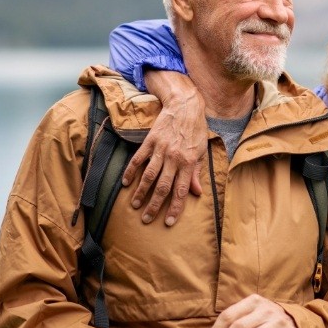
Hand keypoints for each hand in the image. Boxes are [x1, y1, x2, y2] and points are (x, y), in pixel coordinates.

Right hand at [121, 70, 206, 225]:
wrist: (185, 105)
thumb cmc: (196, 129)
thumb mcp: (202, 151)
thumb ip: (196, 173)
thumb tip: (197, 193)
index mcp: (189, 163)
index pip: (181, 191)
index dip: (175, 208)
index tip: (167, 222)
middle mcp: (174, 158)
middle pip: (163, 187)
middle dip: (154, 206)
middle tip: (146, 219)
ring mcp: (161, 150)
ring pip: (149, 176)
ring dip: (141, 192)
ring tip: (134, 205)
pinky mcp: (150, 141)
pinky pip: (138, 159)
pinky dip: (131, 171)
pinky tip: (125, 182)